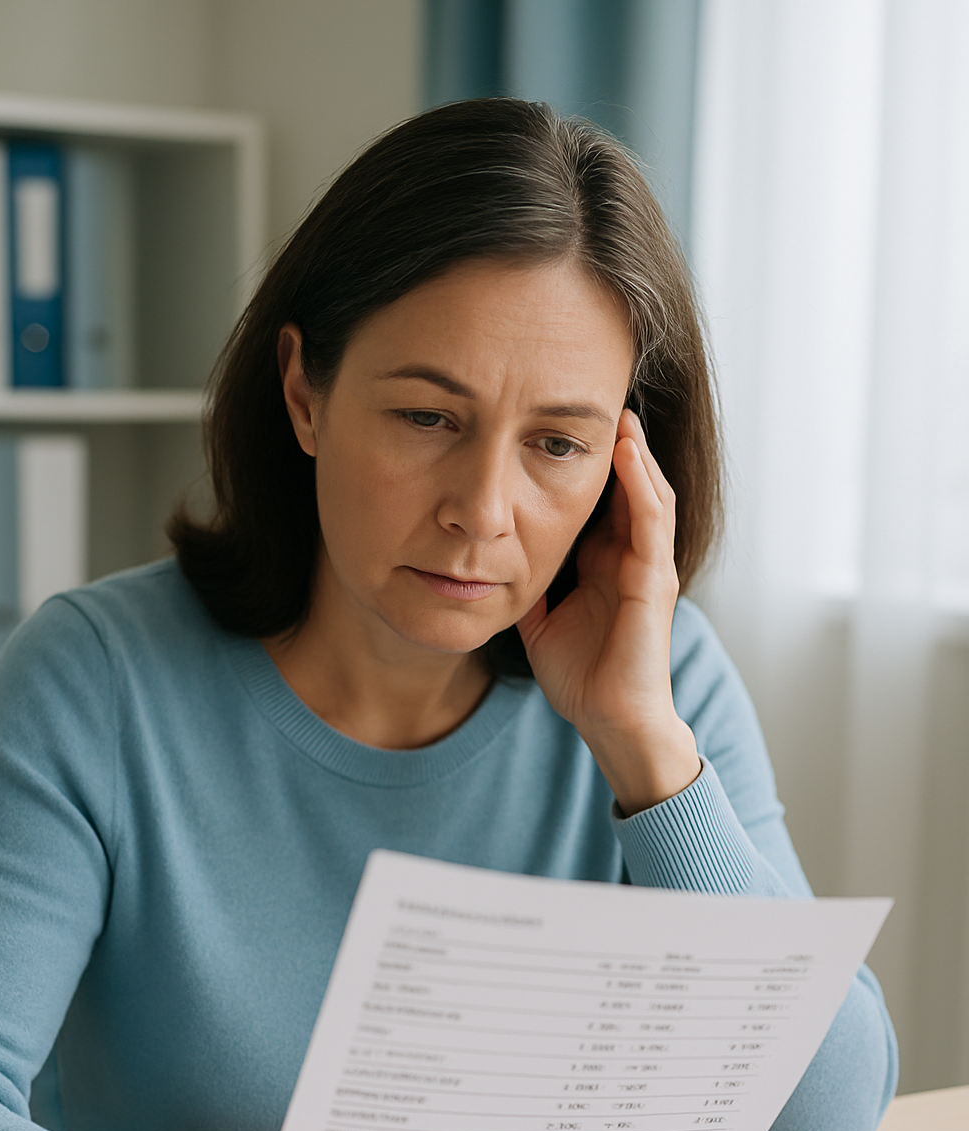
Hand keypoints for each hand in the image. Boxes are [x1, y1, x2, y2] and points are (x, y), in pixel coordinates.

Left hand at [517, 410, 700, 815]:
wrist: (610, 720)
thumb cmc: (582, 676)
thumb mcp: (539, 617)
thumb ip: (522, 583)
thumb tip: (483, 558)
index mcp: (608, 563)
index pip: (602, 499)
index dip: (585, 462)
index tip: (559, 425)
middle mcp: (633, 557)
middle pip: (628, 485)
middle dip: (616, 445)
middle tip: (596, 401)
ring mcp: (649, 566)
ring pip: (648, 493)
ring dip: (635, 452)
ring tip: (619, 413)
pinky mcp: (656, 582)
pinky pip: (651, 523)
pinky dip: (641, 485)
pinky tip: (628, 454)